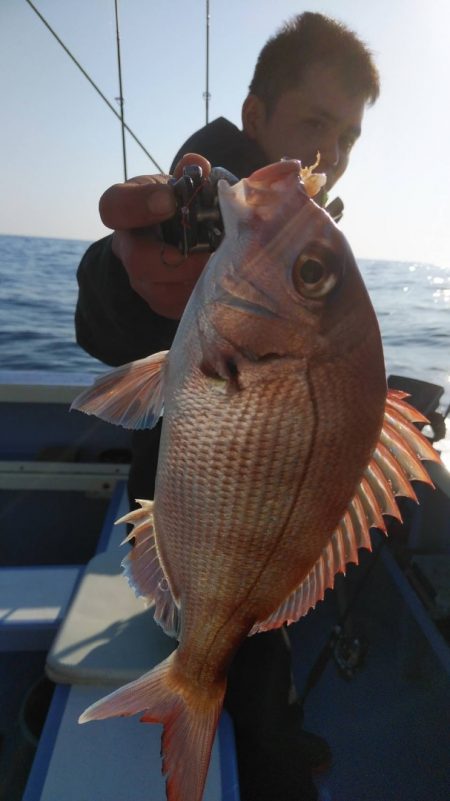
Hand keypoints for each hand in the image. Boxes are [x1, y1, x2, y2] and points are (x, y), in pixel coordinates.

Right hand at [99, 153, 211, 318]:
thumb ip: (190, 174)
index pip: (114, 207)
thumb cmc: (178, 205)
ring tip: (225, 263)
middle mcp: (126, 248)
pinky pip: (181, 305)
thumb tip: (198, 166)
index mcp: (126, 209)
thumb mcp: (179, 184)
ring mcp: (141, 281)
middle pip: (139, 261)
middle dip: (179, 257)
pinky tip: (224, 278)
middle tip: (210, 249)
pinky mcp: (161, 303)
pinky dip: (206, 292)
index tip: (169, 201)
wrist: (172, 240)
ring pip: (164, 290)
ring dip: (199, 277)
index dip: (139, 205)